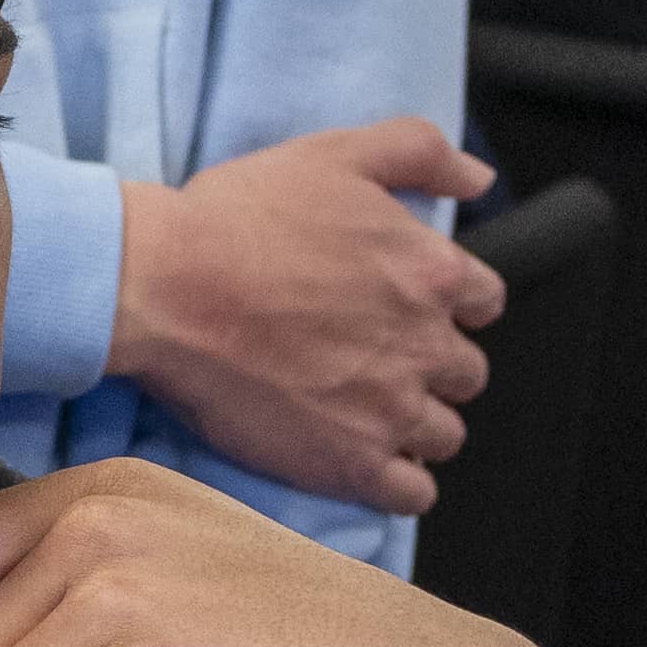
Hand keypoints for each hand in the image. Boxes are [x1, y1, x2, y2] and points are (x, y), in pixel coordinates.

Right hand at [104, 119, 504, 518]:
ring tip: (360, 410)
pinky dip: (397, 482)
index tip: (406, 306)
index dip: (448, 304)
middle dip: (429, 366)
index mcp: (431, 272)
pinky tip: (360, 457)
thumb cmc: (238, 218)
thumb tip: (479, 177)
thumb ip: (420, 153)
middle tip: (372, 356)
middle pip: (465, 373)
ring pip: (443, 435)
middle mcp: (425, 345)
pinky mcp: (350, 463)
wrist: (162, 285)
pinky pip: (412, 494)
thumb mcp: (336, 154)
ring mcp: (390, 410)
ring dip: (414, 424)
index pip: (485, 302)